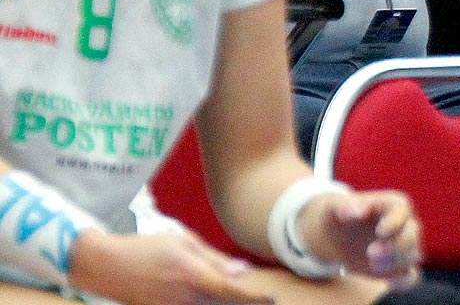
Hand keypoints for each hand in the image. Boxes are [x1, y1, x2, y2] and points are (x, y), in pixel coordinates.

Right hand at [70, 228, 272, 304]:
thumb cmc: (147, 247)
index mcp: (193, 275)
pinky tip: (214, 301)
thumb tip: (242, 271)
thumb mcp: (184, 242)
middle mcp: (185, 297)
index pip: (231, 290)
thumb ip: (214, 259)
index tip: (271, 300)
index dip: (253, 299)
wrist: (106, 266)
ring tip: (240, 302)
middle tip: (263, 303)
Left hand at [301, 189, 421, 286]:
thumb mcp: (335, 207)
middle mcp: (403, 224)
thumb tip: (359, 210)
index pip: (402, 209)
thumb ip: (346, 206)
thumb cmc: (339, 215)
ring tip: (372, 264)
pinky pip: (410, 276)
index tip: (380, 232)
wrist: (338, 236)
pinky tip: (388, 282)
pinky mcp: (398, 267)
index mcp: (392, 204)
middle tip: (371, 253)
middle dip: (395, 247)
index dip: (395, 221)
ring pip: (412, 256)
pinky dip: (403, 281)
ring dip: (395, 263)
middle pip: (411, 235)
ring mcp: (403, 246)